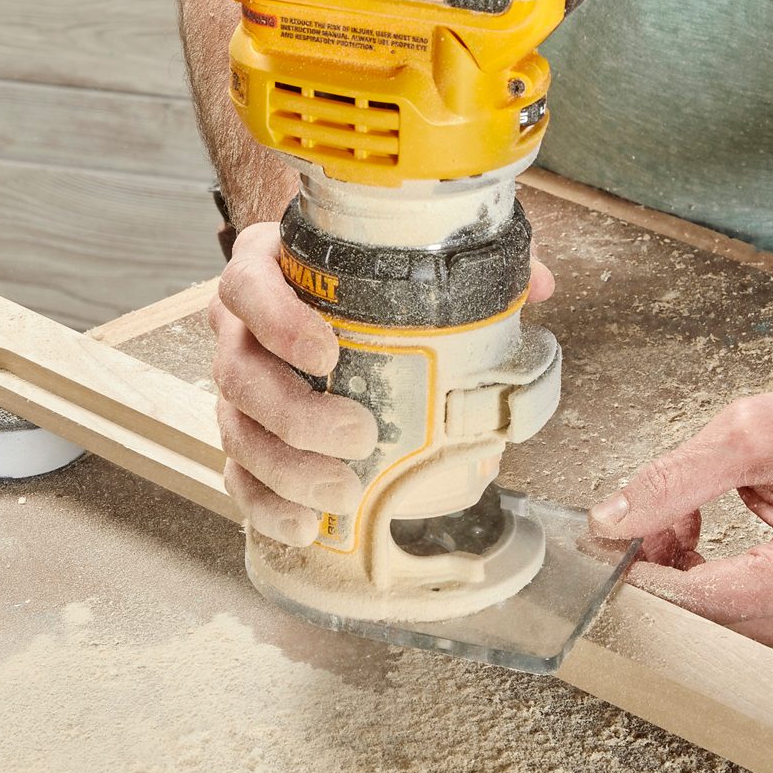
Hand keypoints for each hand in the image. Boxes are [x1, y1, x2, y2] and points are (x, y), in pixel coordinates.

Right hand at [210, 222, 555, 545]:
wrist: (312, 290)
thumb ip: (464, 258)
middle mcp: (238, 329)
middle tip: (360, 436)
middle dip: (297, 414)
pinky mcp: (242, 433)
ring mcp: (235, 386)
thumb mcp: (401, 248)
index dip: (279, 321)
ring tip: (342, 492)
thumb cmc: (355, 275)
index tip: (328, 352)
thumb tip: (537, 286)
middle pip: (240, 373)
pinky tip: (305, 524)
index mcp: (265, 270)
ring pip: (236, 431)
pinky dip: (266, 504)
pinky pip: (237, 474)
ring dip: (287, 469)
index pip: (248, 286)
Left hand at [589, 370, 772, 654]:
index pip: (696, 599)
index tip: (609, 542)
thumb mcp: (746, 435)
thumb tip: (611, 520)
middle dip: (658, 571)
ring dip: (678, 576)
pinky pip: (733, 617)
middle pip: (701, 619)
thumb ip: (672, 479)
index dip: (640, 573)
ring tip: (678, 519)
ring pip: (712, 622)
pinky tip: (694, 539)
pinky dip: (701, 580)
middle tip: (648, 521)